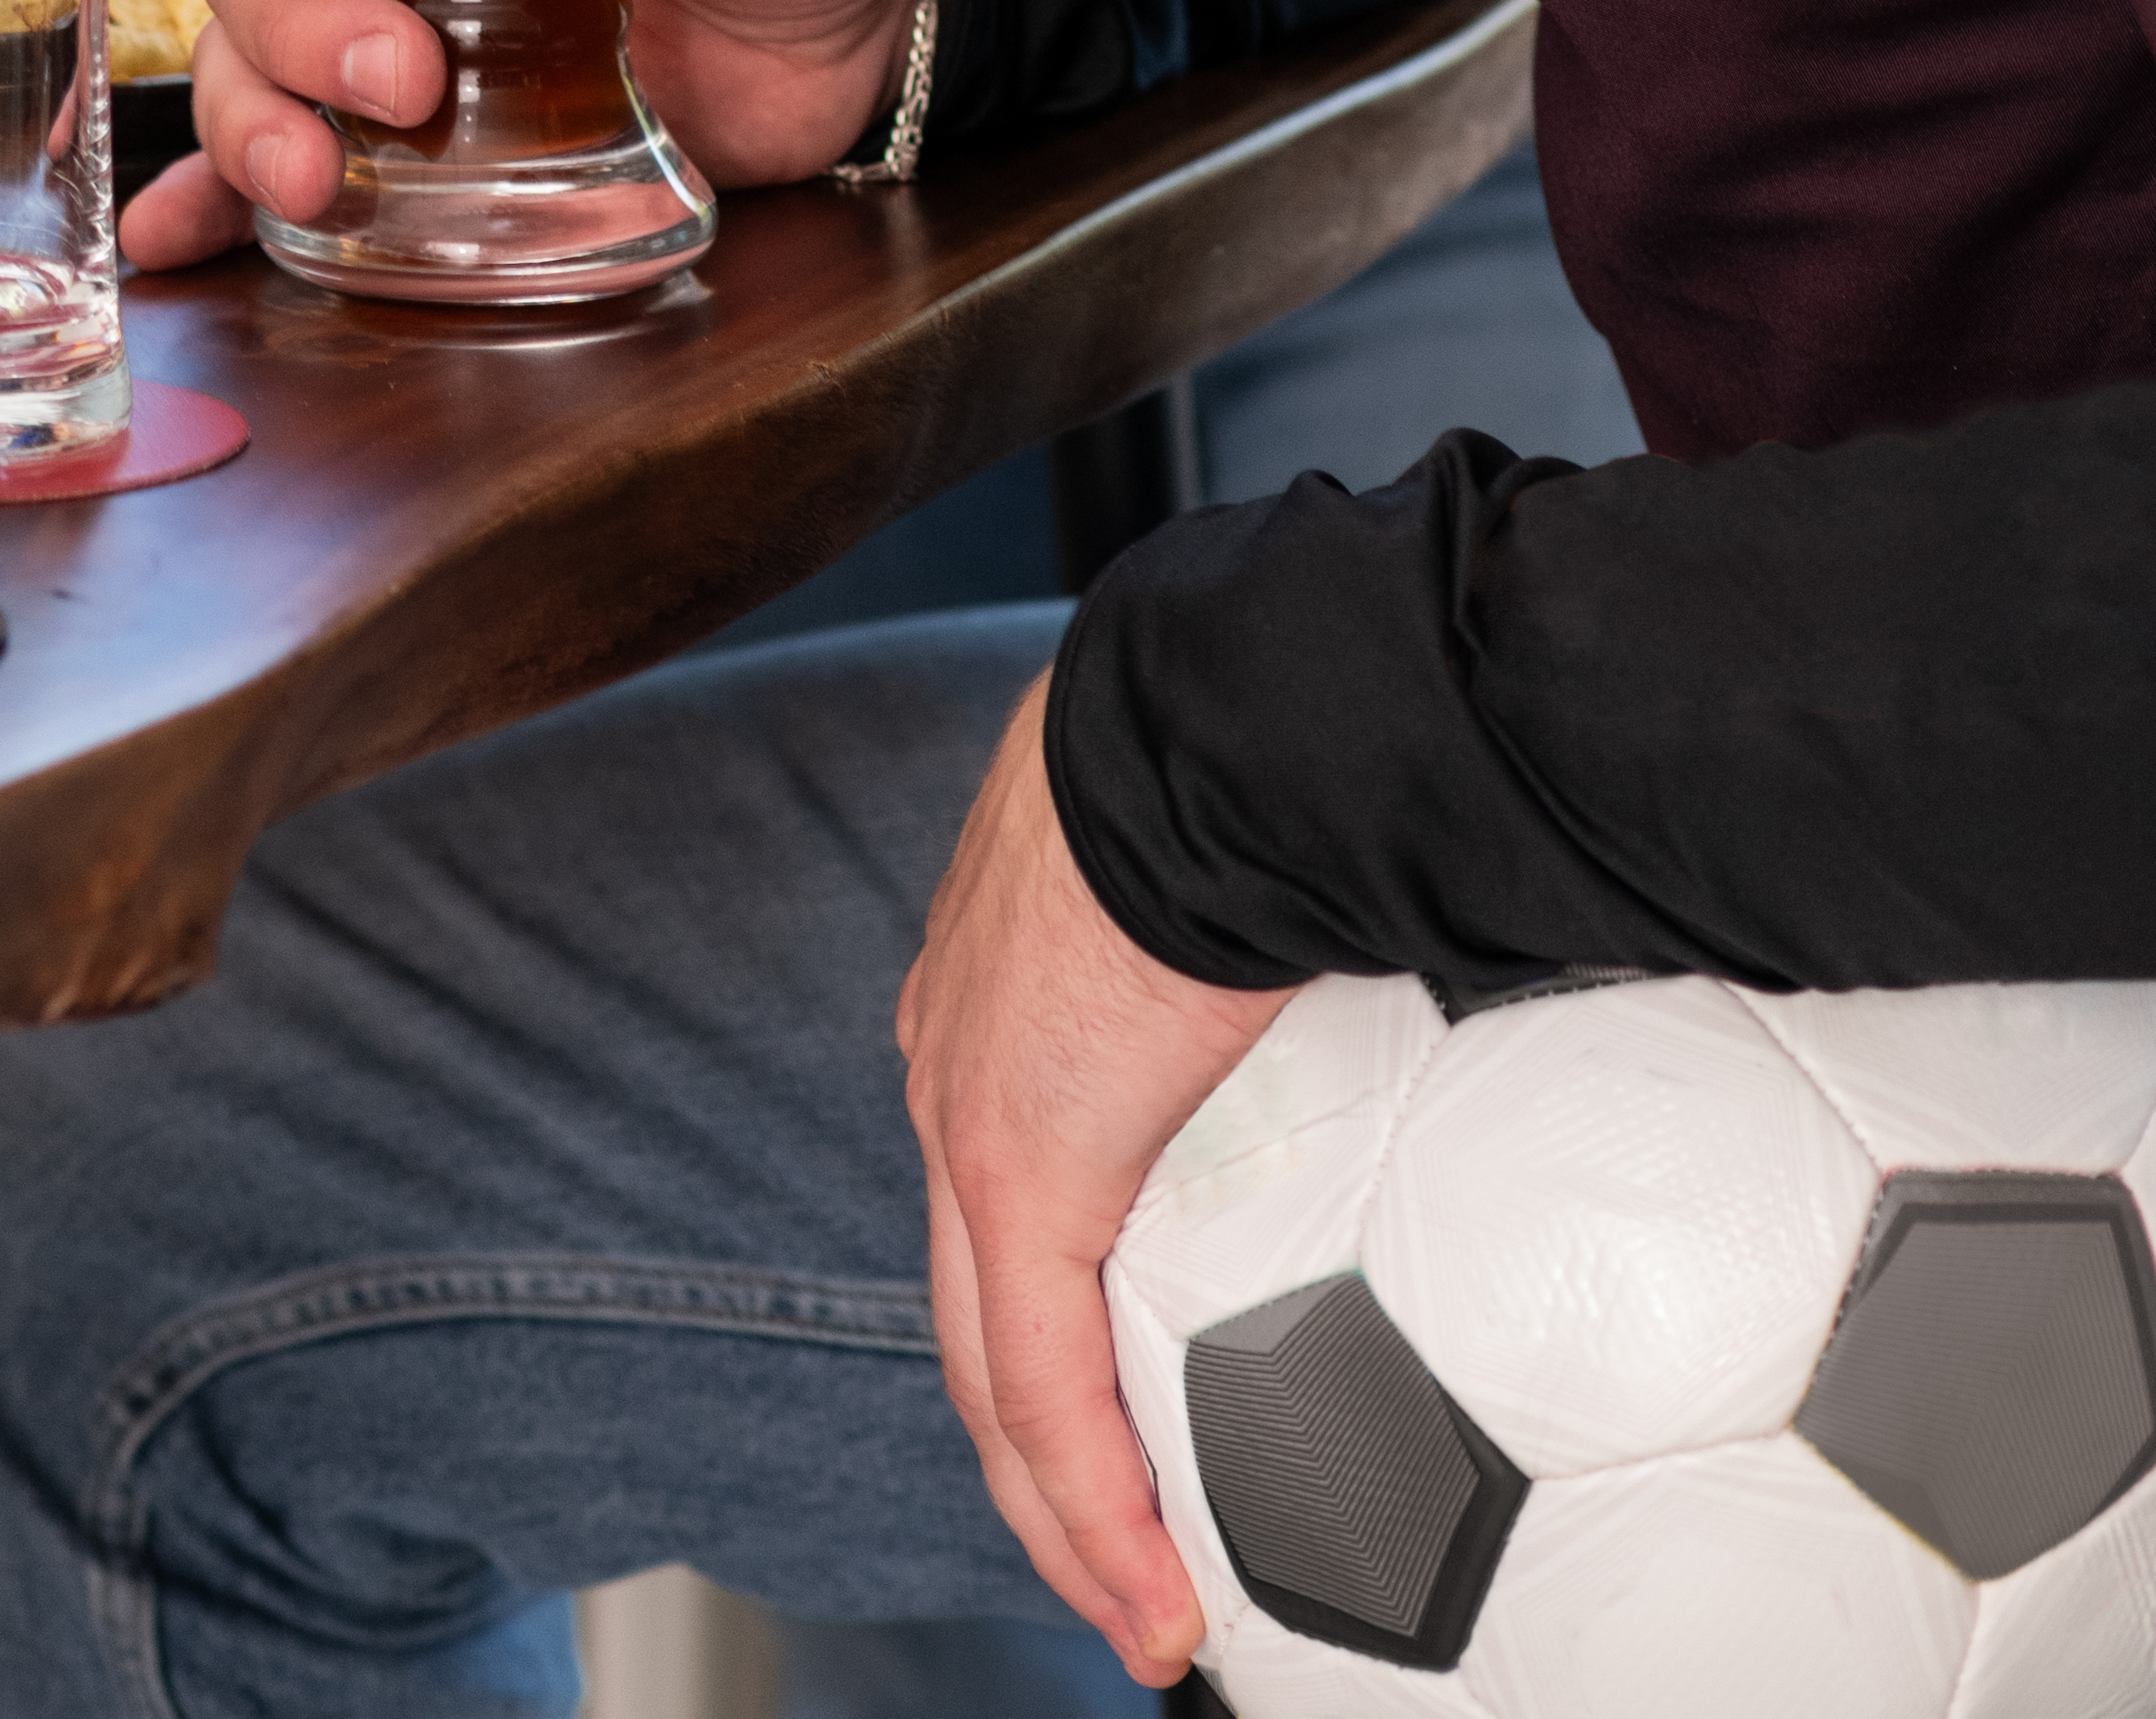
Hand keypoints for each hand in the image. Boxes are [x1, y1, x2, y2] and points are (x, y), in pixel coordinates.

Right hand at [116, 0, 933, 268]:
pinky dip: (227, 205)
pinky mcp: (441, 143)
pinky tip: (186, 243)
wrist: (865, 16)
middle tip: (397, 78)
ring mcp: (409, 31)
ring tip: (312, 179)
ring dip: (252, 121)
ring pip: (255, 63)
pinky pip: (304, 164)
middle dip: (288, 23)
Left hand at [898, 679, 1283, 1683]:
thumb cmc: (1250, 769)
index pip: (1000, 1205)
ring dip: (1064, 1512)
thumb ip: (1277, 953)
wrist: (1216, 730)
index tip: (1110, 1411)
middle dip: (1040, 1455)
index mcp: (1000, 1000)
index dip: (1045, 1318)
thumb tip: (1393, 957)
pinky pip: (1040, 1389)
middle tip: (1115, 1562)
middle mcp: (953, 1062)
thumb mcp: (1231, 873)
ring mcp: (966, 1119)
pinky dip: (1094, 1508)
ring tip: (1137, 1615)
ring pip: (990, 1374)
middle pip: (974, 1308)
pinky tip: (1151, 1600)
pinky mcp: (1014, 1166)